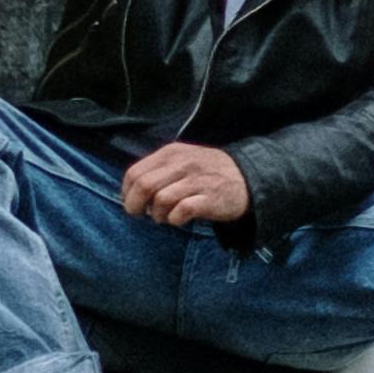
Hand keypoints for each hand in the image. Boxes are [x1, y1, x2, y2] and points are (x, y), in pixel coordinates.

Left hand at [120, 143, 251, 228]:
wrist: (246, 178)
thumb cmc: (207, 172)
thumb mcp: (182, 159)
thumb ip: (158, 170)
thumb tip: (131, 191)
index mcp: (172, 153)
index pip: (135, 172)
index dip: (127, 192)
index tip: (132, 202)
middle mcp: (183, 164)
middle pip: (144, 185)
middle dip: (135, 205)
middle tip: (142, 214)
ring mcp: (197, 181)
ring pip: (161, 199)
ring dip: (158, 214)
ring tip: (165, 217)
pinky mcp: (209, 199)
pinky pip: (181, 211)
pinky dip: (175, 219)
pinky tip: (179, 219)